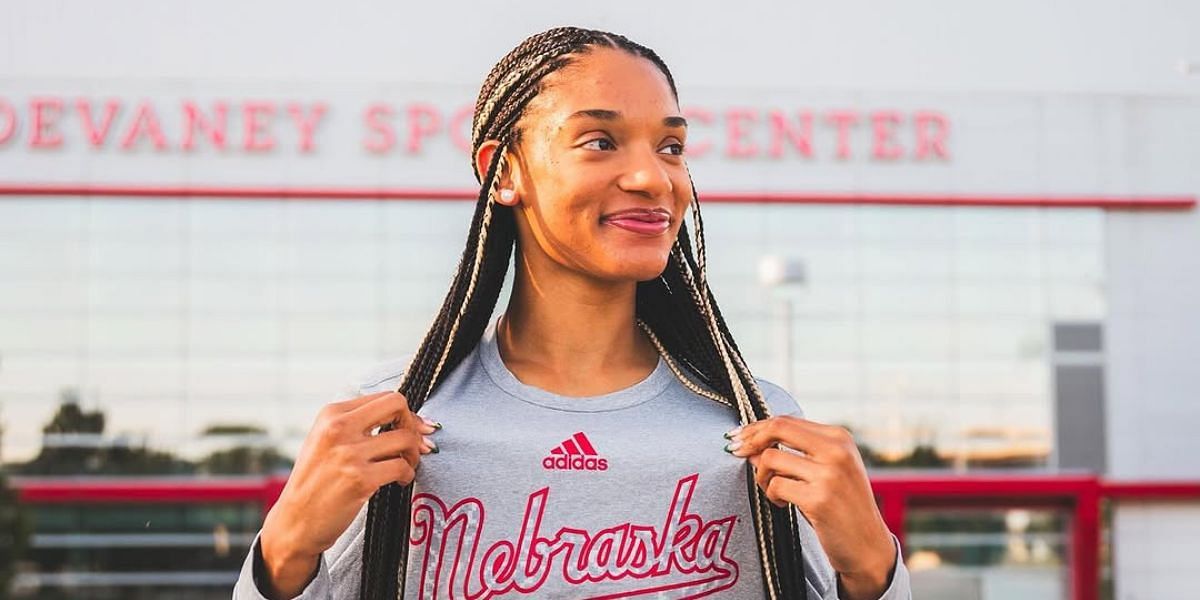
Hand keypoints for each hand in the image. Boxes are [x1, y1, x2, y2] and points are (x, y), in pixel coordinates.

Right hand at [258, 391, 440, 598]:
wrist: (294, 522)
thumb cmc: (316, 482)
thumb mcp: (326, 441)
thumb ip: (361, 426)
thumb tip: (418, 423)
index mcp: (331, 414)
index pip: (384, 397)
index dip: (405, 413)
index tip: (413, 430)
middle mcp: (338, 428)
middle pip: (397, 405)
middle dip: (413, 424)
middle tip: (413, 445)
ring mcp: (348, 453)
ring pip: (405, 438)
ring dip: (413, 454)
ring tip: (405, 466)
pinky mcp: (360, 479)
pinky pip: (402, 467)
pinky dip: (408, 474)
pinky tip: (400, 481)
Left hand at [725, 416, 895, 599]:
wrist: (868, 546)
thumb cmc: (843, 507)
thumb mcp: (829, 470)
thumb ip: (796, 454)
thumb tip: (751, 446)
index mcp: (839, 438)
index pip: (787, 421)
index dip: (757, 427)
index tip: (738, 437)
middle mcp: (836, 451)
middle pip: (777, 428)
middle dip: (749, 439)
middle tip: (735, 451)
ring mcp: (829, 474)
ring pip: (770, 459)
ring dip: (762, 476)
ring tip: (774, 491)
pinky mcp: (818, 499)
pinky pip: (775, 486)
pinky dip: (772, 495)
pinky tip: (784, 504)